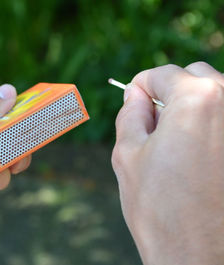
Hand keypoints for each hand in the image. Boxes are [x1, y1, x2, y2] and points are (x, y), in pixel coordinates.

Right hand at [112, 62, 223, 264]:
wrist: (200, 259)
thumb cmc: (160, 210)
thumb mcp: (127, 155)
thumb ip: (129, 114)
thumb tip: (134, 96)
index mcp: (196, 100)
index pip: (162, 74)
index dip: (139, 86)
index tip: (132, 100)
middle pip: (195, 78)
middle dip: (170, 92)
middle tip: (153, 124)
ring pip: (217, 97)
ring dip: (193, 108)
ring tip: (176, 144)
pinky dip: (212, 126)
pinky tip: (200, 156)